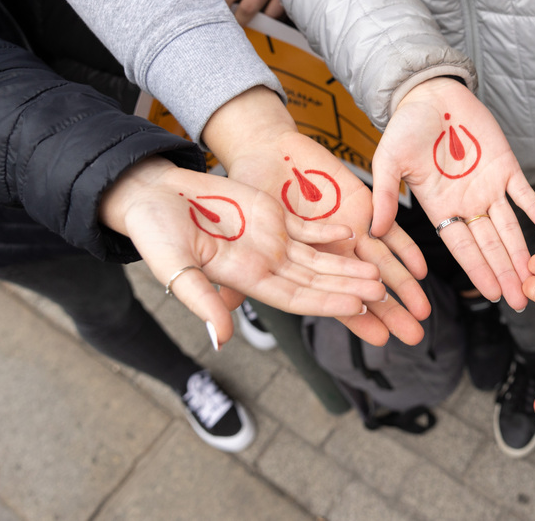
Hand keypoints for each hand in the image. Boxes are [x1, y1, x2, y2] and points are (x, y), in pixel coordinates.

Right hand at [100, 158, 385, 347]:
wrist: (153, 195)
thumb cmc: (155, 232)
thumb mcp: (174, 265)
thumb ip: (201, 299)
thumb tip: (221, 340)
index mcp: (246, 277)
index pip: (296, 296)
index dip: (327, 302)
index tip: (358, 306)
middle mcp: (264, 262)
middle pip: (316, 280)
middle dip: (348, 287)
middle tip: (382, 293)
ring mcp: (270, 239)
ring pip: (318, 257)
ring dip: (347, 265)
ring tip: (379, 271)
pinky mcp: (270, 215)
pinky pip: (307, 228)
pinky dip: (328, 232)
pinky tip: (353, 235)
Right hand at [370, 77, 534, 310]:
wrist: (429, 93)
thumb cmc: (405, 127)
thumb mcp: (387, 161)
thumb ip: (385, 196)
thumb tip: (372, 231)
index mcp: (440, 207)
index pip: (462, 247)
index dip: (478, 270)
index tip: (492, 294)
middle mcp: (468, 203)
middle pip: (490, 244)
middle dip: (504, 272)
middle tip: (520, 299)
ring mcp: (489, 185)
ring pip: (509, 226)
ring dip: (521, 251)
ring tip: (533, 277)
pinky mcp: (506, 164)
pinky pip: (523, 192)